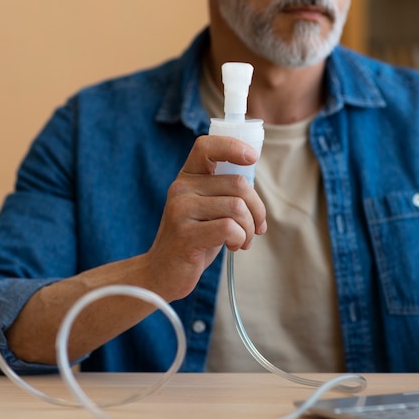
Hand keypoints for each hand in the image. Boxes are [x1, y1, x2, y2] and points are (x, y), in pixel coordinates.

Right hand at [146, 135, 266, 300]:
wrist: (162, 272)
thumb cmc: (194, 238)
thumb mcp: (207, 208)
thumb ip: (224, 189)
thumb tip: (253, 170)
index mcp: (187, 177)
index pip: (206, 146)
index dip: (233, 147)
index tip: (252, 158)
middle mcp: (181, 188)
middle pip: (238, 184)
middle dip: (256, 208)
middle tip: (255, 227)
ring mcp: (181, 210)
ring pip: (237, 207)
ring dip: (248, 228)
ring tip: (241, 240)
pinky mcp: (186, 235)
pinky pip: (229, 228)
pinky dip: (240, 239)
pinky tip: (232, 246)